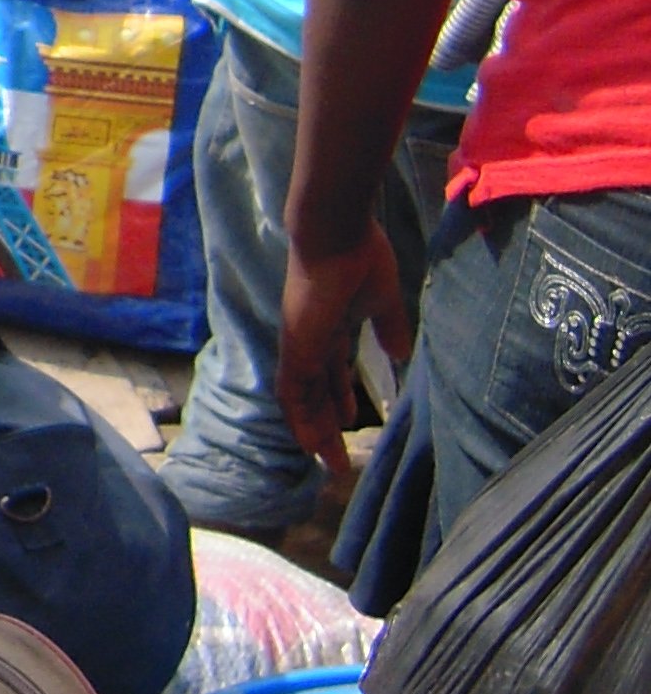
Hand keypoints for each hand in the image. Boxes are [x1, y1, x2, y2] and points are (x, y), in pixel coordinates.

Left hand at [278, 229, 408, 489]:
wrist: (336, 233)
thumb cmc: (361, 258)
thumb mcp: (383, 301)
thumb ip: (389, 327)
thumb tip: (400, 354)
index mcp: (330, 326)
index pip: (331, 370)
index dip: (339, 397)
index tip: (351, 419)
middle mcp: (309, 339)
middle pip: (315, 391)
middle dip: (326, 424)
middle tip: (337, 457)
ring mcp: (300, 344)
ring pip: (302, 398)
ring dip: (314, 430)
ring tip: (327, 461)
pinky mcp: (296, 347)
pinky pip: (293, 392)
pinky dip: (301, 419)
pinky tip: (311, 443)